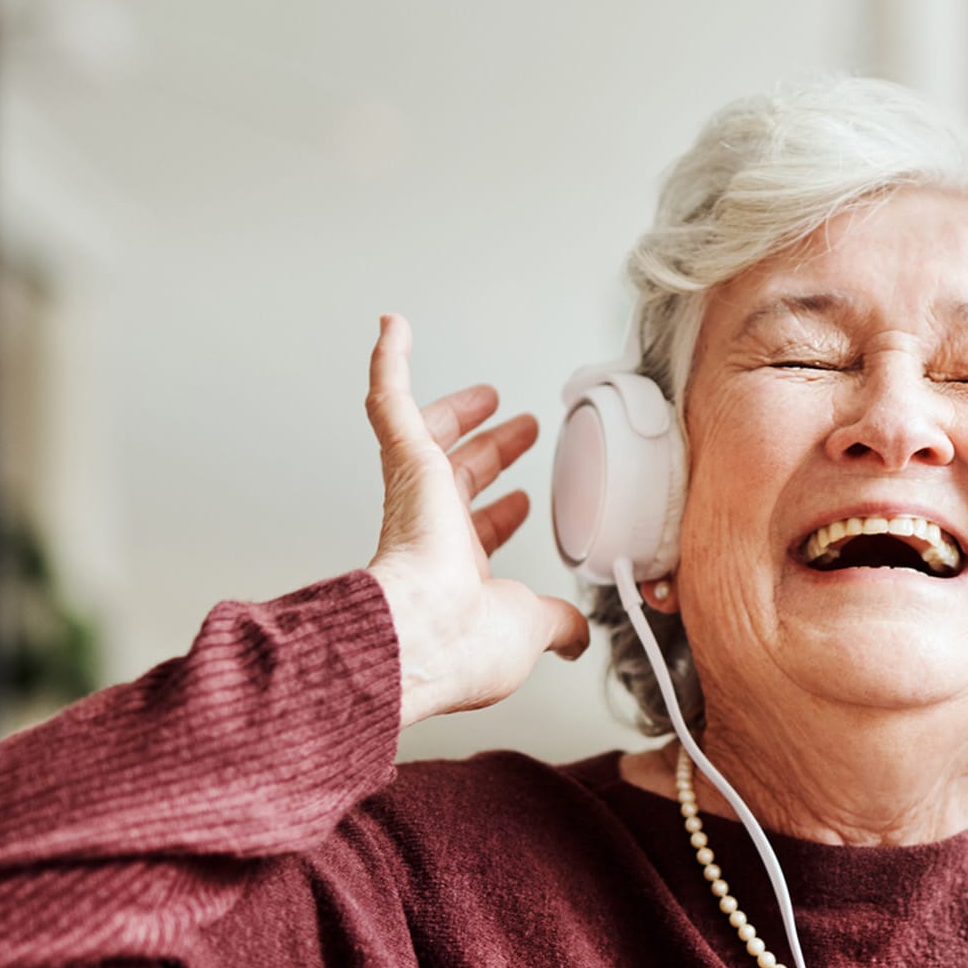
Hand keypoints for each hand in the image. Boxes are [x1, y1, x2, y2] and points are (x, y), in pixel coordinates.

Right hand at [363, 312, 588, 726]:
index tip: (524, 502)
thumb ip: (558, 625)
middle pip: (459, 478)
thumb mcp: (532, 630)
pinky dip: (390, 363)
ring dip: (458, 411)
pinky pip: (390, 401)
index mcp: (454, 571)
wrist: (426, 631)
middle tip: (519, 428)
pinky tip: (394, 327)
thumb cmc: (463, 640)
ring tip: (486, 391)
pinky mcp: (406, 463)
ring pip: (428, 438)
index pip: (478, 533)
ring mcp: (414, 495)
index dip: (501, 516)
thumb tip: (577, 636)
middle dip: (491, 452)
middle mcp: (429, 533)